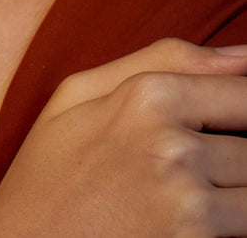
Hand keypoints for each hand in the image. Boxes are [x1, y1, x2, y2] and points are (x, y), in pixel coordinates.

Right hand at [0, 38, 246, 237]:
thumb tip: (245, 54)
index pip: (244, 93)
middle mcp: (174, 145)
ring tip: (199, 193)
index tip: (228, 129)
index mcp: (148, 95)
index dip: (245, 110)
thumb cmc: (47, 173)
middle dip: (237, 158)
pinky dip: (231, 226)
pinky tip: (195, 223)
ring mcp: (186, 203)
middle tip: (202, 167)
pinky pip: (245, 230)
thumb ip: (165, 58)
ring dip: (238, 196)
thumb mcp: (79, 92)